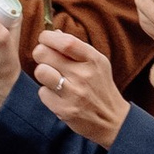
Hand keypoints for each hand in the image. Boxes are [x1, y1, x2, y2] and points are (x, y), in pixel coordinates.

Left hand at [30, 26, 128, 147]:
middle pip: (44, 54)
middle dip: (40, 53)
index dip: (48, 37)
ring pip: (40, 72)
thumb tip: (53, 33)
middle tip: (46, 59)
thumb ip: (76, 48)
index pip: (65, 42)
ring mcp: (74, 94)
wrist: (112, 120)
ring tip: (52, 77)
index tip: (44, 38)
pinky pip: (42, 93)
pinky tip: (58, 95)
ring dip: (43, 73)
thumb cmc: (100, 87)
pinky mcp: (64, 110)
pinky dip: (47, 93)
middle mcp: (84, 75)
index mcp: (93, 60)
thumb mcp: (97, 63)